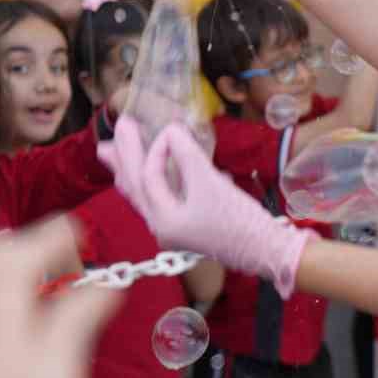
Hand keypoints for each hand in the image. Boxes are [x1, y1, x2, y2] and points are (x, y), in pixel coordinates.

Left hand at [101, 120, 311, 296]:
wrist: (268, 251)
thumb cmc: (239, 221)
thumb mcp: (211, 183)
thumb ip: (186, 154)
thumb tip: (171, 130)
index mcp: (163, 221)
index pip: (150, 176)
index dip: (159, 147)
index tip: (173, 128)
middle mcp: (161, 228)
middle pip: (134, 187)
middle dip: (125, 156)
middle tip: (119, 126)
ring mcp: (172, 230)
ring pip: (143, 196)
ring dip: (129, 170)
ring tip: (109, 150)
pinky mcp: (186, 227)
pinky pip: (158, 200)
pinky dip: (150, 182)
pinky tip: (150, 172)